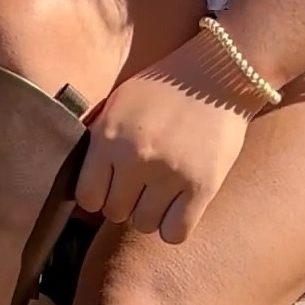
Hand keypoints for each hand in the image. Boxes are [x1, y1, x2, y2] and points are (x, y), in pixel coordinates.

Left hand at [75, 31, 267, 243]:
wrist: (220, 71)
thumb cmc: (165, 87)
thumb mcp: (119, 103)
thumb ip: (99, 139)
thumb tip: (83, 181)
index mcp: (109, 136)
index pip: (87, 197)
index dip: (98, 195)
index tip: (112, 186)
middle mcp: (136, 158)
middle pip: (115, 212)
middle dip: (126, 202)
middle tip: (142, 184)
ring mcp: (169, 173)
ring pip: (144, 225)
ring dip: (151, 213)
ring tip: (162, 191)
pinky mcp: (202, 186)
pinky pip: (175, 233)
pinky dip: (174, 227)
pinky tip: (179, 207)